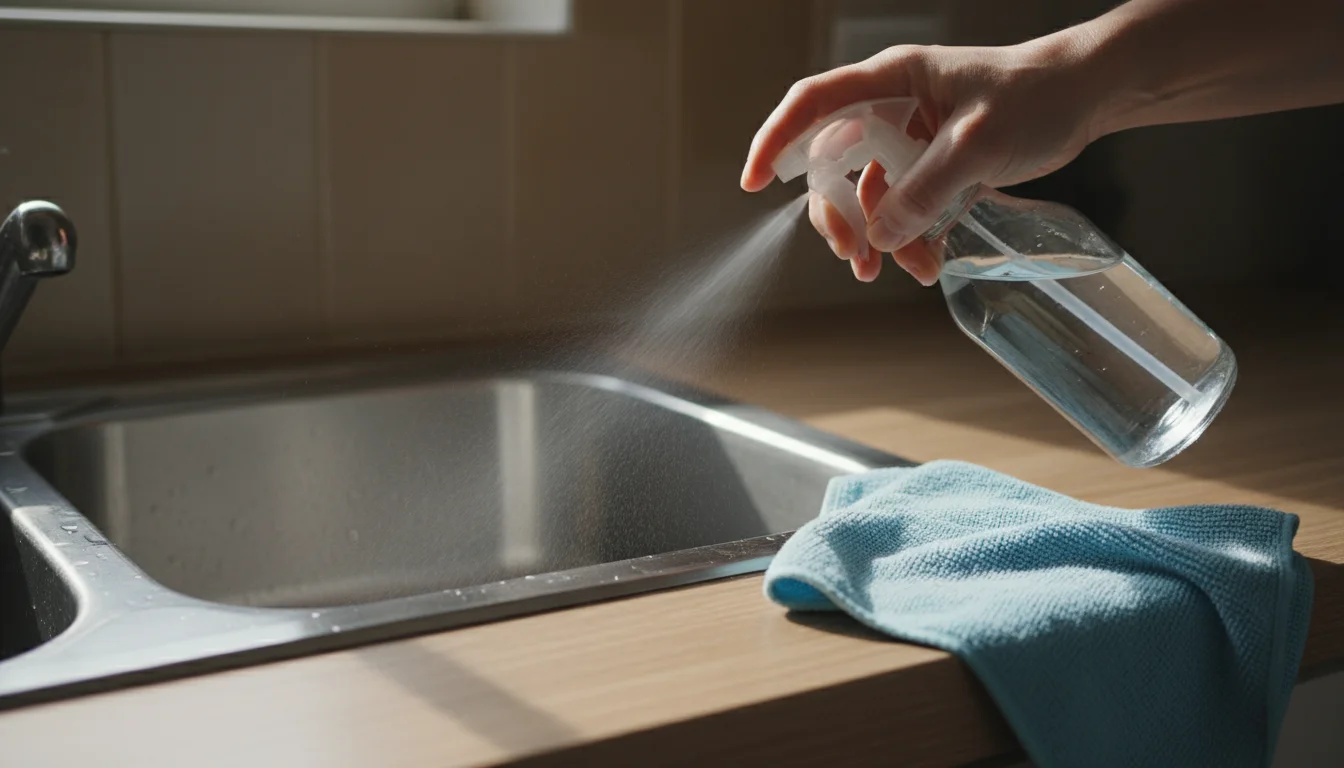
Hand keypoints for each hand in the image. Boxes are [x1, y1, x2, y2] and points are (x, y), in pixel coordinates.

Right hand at [740, 37, 1102, 284]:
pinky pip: (902, 205)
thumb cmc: (1035, 96)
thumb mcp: (977, 144)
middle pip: (832, 162)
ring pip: (867, 192)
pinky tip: (926, 263)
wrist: (1086, 97)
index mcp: (890, 80)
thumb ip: (924, 190)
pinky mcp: (932, 162)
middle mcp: (890, 106)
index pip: (813, 104)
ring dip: (876, 235)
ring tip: (896, 271)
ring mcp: (909, 136)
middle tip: (852, 254)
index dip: (775, 140)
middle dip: (836, 213)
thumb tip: (881, 237)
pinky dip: (908, 236)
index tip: (752, 182)